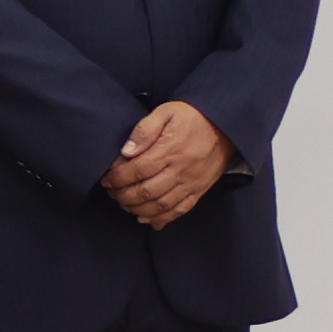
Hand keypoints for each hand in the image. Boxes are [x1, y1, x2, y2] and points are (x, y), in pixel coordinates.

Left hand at [101, 100, 227, 228]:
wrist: (225, 124)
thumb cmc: (193, 116)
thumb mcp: (166, 112)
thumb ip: (144, 130)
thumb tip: (127, 151)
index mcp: (169, 150)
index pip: (137, 170)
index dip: (118, 178)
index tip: (107, 179)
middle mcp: (180, 170)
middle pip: (146, 191)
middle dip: (123, 196)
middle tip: (112, 193)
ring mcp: (190, 183)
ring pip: (160, 205)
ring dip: (138, 209)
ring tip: (125, 205)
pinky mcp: (199, 190)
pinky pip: (179, 210)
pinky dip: (162, 218)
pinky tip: (147, 219)